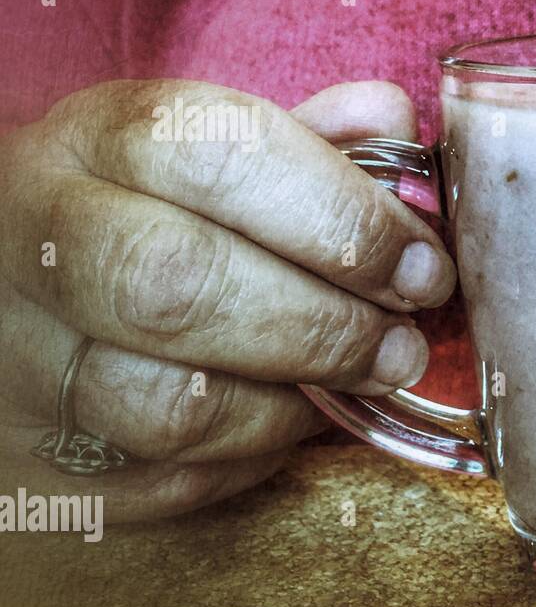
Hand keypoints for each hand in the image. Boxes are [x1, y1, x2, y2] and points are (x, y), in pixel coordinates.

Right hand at [0, 80, 454, 519]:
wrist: (22, 276)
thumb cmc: (149, 209)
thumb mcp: (213, 150)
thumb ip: (310, 141)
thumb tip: (393, 120)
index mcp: (94, 139)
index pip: (222, 159)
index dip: (345, 219)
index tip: (422, 268)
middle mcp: (31, 238)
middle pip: (179, 287)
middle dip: (324, 328)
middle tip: (401, 350)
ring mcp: (13, 354)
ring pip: (166, 406)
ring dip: (289, 410)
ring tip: (344, 391)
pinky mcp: (24, 458)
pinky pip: (155, 486)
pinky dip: (242, 466)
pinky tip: (277, 428)